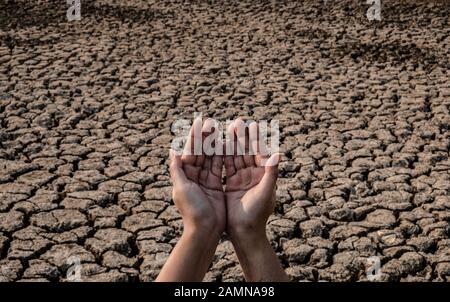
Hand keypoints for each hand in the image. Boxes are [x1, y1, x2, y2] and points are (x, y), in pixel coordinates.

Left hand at [169, 117, 225, 235]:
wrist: (205, 231)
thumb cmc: (192, 211)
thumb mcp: (181, 189)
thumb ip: (177, 170)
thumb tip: (172, 151)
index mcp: (184, 176)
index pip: (189, 151)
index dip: (194, 136)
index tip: (199, 122)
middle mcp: (193, 177)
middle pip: (200, 152)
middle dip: (205, 137)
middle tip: (212, 121)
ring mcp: (205, 181)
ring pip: (210, 158)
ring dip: (214, 144)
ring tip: (220, 129)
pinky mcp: (216, 187)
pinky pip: (219, 168)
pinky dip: (223, 157)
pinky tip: (227, 145)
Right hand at [224, 118, 279, 240]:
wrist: (244, 232)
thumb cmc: (257, 214)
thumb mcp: (265, 193)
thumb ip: (270, 174)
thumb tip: (277, 154)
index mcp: (263, 175)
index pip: (259, 153)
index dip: (255, 139)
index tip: (252, 125)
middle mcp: (253, 175)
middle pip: (247, 152)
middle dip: (242, 137)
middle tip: (237, 122)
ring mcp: (242, 179)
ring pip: (235, 157)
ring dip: (231, 143)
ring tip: (226, 128)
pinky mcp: (231, 184)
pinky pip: (226, 167)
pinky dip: (222, 156)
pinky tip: (217, 144)